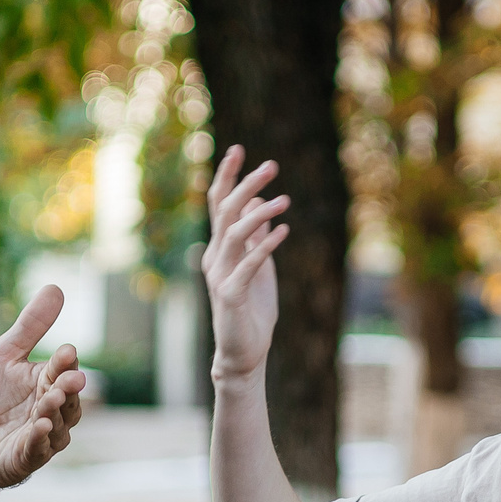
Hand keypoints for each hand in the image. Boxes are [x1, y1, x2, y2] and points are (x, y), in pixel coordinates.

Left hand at [0, 286, 86, 498]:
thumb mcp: (4, 355)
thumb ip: (30, 326)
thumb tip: (56, 287)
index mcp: (48, 382)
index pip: (63, 370)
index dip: (65, 363)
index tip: (65, 352)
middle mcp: (53, 410)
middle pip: (68, 398)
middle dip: (68, 388)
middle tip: (69, 378)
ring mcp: (44, 437)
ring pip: (59, 425)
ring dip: (56, 412)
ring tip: (50, 400)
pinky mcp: (28, 459)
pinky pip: (38, 450)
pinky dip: (40, 439)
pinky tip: (39, 427)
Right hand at [203, 144, 284, 384]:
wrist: (243, 353)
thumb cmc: (251, 311)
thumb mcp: (258, 266)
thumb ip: (257, 237)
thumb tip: (261, 202)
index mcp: (219, 248)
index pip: (218, 204)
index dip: (227, 176)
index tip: (238, 148)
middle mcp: (215, 257)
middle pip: (225, 211)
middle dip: (246, 184)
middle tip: (272, 165)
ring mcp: (221, 275)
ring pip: (234, 233)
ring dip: (260, 213)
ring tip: (285, 200)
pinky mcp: (231, 294)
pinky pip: (248, 264)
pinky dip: (266, 245)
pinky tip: (284, 230)